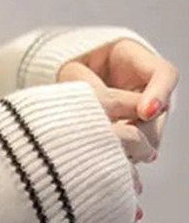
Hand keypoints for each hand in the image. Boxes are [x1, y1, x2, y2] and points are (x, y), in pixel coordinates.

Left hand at [57, 37, 178, 222]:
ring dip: (132, 147)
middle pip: (160, 112)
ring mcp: (143, 111)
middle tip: (120, 141)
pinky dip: (123, 157)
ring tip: (107, 153)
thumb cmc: (64, 70)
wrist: (58, 83)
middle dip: (142, 130)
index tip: (146, 112)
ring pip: (151, 136)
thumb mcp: (70, 70)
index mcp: (135, 59)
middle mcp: (146, 86)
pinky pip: (136, 149)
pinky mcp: (132, 132)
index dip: (159, 93)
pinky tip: (107, 163)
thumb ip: (85, 83)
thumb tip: (100, 106)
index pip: (163, 74)